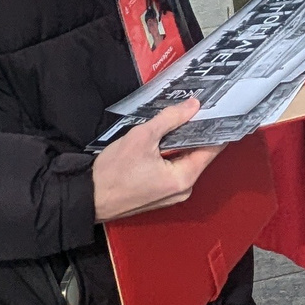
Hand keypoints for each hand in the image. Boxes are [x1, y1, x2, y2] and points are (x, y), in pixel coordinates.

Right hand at [93, 98, 222, 221]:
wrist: (87, 198)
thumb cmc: (112, 173)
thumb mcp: (142, 138)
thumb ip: (170, 119)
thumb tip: (193, 106)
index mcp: (184, 178)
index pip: (212, 149)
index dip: (215, 128)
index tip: (217, 111)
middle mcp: (183, 190)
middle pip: (198, 155)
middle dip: (194, 134)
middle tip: (191, 111)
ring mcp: (171, 195)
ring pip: (184, 162)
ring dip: (180, 144)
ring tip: (173, 124)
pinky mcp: (160, 195)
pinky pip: (173, 171)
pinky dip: (170, 156)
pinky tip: (161, 143)